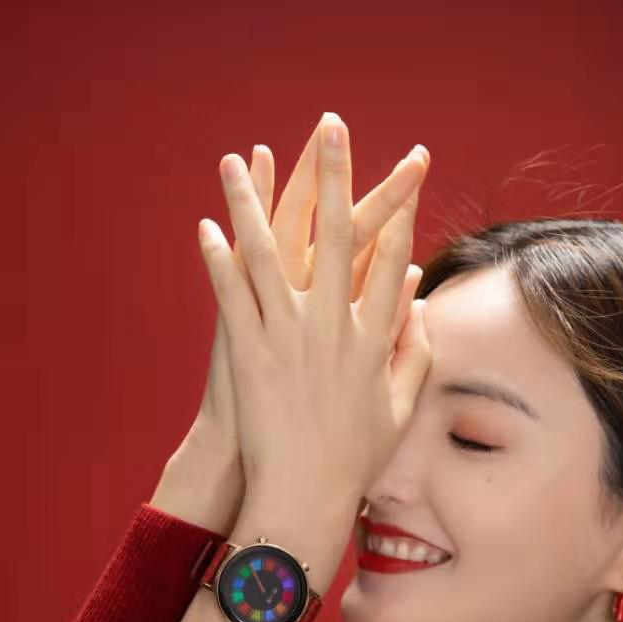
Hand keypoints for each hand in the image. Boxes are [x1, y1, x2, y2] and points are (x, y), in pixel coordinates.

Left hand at [197, 112, 430, 505]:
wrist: (305, 494)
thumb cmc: (355, 456)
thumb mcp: (400, 404)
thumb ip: (414, 348)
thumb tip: (416, 296)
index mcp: (373, 337)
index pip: (388, 257)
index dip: (396, 208)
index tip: (401, 169)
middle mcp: (333, 327)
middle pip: (335, 235)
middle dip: (334, 176)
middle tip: (332, 127)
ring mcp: (288, 337)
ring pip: (269, 255)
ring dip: (251, 203)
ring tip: (235, 160)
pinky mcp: (249, 352)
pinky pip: (231, 296)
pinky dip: (219, 260)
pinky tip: (207, 226)